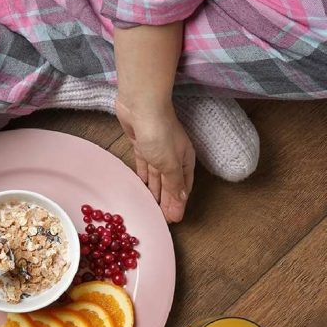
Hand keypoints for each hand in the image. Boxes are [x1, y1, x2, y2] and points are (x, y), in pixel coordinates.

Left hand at [116, 99, 193, 222]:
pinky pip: (144, 165)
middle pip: (170, 183)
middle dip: (167, 200)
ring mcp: (156, 150)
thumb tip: (182, 201)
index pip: (184, 187)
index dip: (179, 203)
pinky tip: (144, 185)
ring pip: (157, 176)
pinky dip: (145, 177)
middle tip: (162, 218)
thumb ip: (174, 184)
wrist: (142, 106)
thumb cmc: (160, 134)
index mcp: (185, 160)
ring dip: (155, 191)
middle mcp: (173, 156)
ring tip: (152, 207)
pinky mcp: (141, 144)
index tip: (174, 219)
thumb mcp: (169, 164)